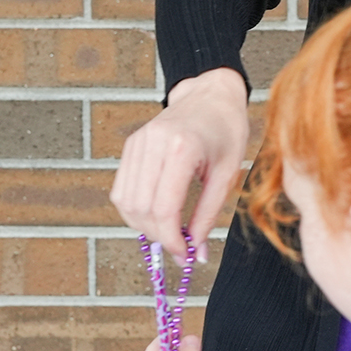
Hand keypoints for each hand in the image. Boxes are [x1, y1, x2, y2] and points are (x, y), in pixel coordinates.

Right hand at [110, 67, 249, 260]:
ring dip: (143, 226)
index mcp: (183, 148)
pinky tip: (156, 215)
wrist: (212, 95)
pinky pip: (122, 189)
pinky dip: (135, 210)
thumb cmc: (226, 130)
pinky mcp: (131, 145)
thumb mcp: (228, 174)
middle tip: (180, 249)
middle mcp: (153, 143)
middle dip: (158, 236)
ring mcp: (138, 142)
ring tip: (169, 232)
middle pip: (141, 208)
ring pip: (125, 202)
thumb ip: (209, 215)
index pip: (165, 207)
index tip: (185, 255)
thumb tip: (198, 253)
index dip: (172, 239)